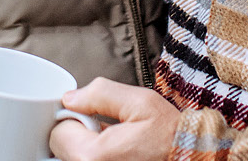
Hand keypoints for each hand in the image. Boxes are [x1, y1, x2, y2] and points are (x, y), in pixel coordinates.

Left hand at [48, 78, 178, 160]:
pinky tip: (116, 154)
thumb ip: (99, 94)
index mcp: (92, 156)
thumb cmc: (170, 135)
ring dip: (85, 147)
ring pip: (72, 158)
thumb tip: (70, 98)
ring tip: (114, 145)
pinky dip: (94, 156)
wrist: (190, 158)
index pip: (58, 132)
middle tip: (107, 130)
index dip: (74, 118)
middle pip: (61, 149)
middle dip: (78, 134)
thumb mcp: (139, 102)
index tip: (95, 118)